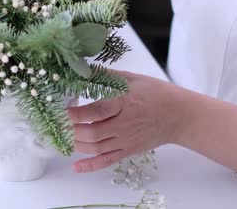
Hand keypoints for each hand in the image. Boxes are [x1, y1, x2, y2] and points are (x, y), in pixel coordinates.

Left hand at [68, 71, 188, 172]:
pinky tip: (76, 167)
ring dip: (76, 145)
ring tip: (61, 138)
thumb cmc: (156, 93)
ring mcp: (126, 140)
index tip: (61, 110)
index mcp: (124, 103)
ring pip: (96, 148)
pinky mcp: (128, 151)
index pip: (96, 111)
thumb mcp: (132, 79)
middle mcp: (124, 124)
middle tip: (56, 124)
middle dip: (71, 130)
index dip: (76, 113)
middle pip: (93, 133)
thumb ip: (106, 76)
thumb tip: (82, 69)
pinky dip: (90, 165)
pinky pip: (107, 161)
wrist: (180, 116)